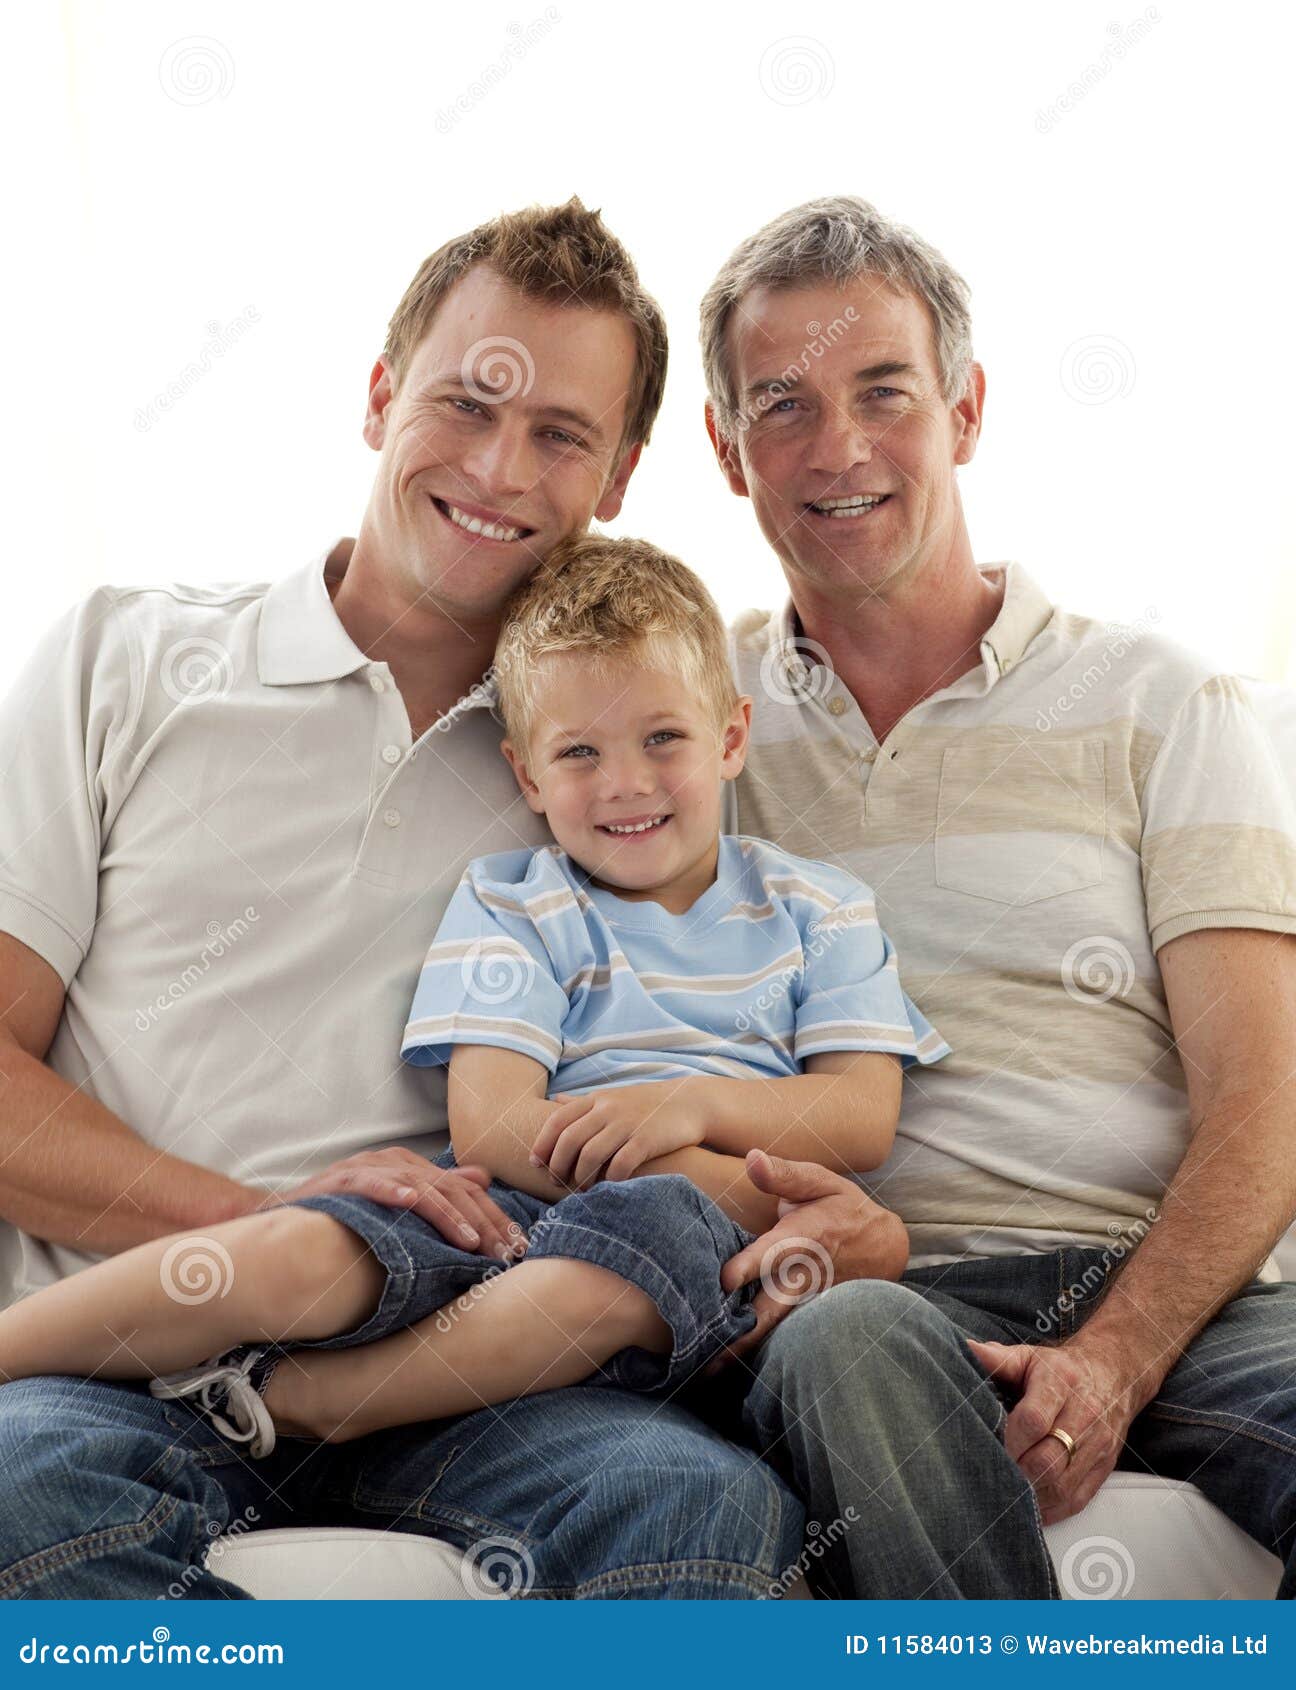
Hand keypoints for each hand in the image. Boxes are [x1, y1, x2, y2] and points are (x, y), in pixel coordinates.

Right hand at [262, 1149, 525, 1261]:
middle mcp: (397, 1162)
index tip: (516, 1247)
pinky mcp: (345, 1179)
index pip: (466, 1190)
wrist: (283, 1214)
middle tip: (505, 1253)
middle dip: (483, 1223)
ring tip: (472, 1241)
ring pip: (421, 1188)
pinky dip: (394, 1191)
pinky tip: (412, 1202)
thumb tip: (484, 1178)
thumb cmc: (344, 1213)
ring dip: (449, 1215)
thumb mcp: (397, 1201)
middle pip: (452, 1190)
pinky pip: (374, 1183)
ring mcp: (371, 1167)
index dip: (494, 1217)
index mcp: (413, 1167)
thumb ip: (438, 1189)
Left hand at [529, 1086, 705, 1188]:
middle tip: (556, 1183)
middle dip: (558, 1166)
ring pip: (590, 1155)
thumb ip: (583, 1102)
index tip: (536, 1164)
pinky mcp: (647, 1140)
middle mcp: (608, 1109)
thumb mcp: (612, 1097)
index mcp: (596, 1100)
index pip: (557, 1121)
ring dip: (581, 1177)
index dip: (542, 1144)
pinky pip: (620, 1165)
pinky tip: (609, 1188)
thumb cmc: (646, 1105)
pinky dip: (610, 1180)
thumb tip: (554, 1101)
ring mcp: (627, 1123)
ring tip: (581, 1189)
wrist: (689, 1103)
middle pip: (569, 1140)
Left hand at [704, 1149, 909, 1372]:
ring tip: (707, 1372)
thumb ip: (784, 1174)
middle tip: (706, 1349)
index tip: (725, 1279)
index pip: (776, 1252)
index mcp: (807, 1236)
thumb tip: (752, 1158)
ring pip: (775, 1328)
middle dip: (741, 1329)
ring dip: (743, 1349)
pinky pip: (780, 1335)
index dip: (751, 1264)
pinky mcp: (807, 1317)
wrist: (886, 1246)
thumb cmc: (842, 1207)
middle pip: (773, 1306)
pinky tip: (724, 1370)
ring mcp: (808, 1302)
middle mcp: (806, 1275)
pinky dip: (756, 1351)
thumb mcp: (820, 1181)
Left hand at [964, 1330, 1150, 1524]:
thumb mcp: (1030, 1356)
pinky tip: (1030, 1507)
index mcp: (1061, 1383)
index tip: (986, 1447)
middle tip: (991, 1477)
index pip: (1034, 1420)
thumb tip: (965, 1350)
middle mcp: (1084, 1415)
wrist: (1112, 1374)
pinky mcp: (1104, 1467)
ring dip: (1032, 1496)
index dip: (1009, 1441)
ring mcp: (1097, 1445)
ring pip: (1062, 1485)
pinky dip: (1051, 1510)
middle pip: (1048, 1460)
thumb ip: (998, 1359)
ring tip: (1005, 1495)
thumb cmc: (1061, 1369)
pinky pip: (1078, 1499)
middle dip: (1016, 1474)